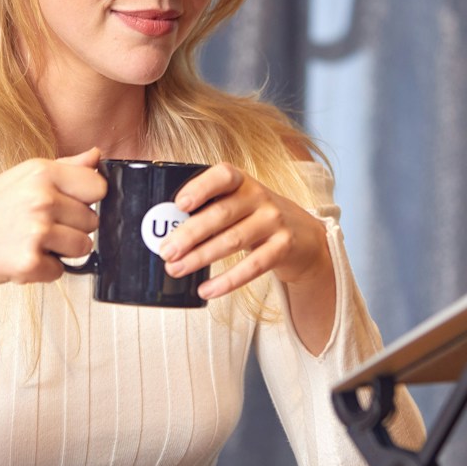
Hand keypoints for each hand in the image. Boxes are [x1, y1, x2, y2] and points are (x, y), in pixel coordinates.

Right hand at [0, 147, 106, 310]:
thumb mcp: (23, 177)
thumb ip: (65, 167)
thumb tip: (97, 155)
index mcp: (42, 173)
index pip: (98, 187)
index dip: (87, 200)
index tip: (69, 205)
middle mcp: (41, 198)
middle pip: (92, 221)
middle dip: (71, 228)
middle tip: (39, 227)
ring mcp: (36, 231)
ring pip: (83, 247)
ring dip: (61, 251)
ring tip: (32, 242)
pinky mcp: (30, 262)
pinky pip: (60, 271)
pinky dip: (43, 270)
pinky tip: (20, 256)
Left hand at [157, 163, 330, 301]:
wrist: (303, 236)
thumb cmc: (254, 218)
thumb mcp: (237, 204)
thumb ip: (208, 209)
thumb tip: (163, 232)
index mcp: (242, 181)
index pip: (223, 175)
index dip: (201, 187)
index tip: (180, 204)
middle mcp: (260, 197)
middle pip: (221, 214)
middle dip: (189, 234)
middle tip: (165, 251)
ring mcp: (274, 221)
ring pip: (233, 240)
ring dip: (201, 257)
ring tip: (175, 269)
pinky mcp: (283, 247)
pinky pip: (253, 267)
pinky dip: (227, 280)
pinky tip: (206, 290)